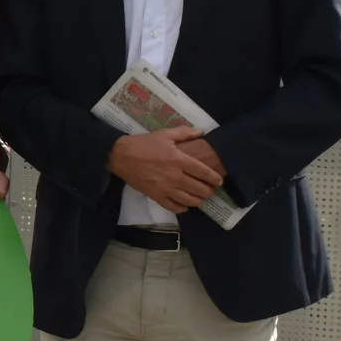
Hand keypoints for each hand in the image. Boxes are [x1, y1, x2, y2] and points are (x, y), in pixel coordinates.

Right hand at [106, 127, 222, 215]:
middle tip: (211, 191)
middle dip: (208, 191)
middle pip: (198, 188)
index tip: (219, 181)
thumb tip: (201, 132)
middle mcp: (174, 176)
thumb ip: (185, 133)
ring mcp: (165, 188)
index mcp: (179, 160)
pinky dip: (181, 208)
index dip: (213, 178)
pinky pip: (172, 206)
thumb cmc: (144, 144)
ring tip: (201, 200)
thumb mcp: (165, 134)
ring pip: (188, 200)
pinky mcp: (155, 195)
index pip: (202, 171)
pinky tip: (185, 206)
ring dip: (198, 201)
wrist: (121, 155)